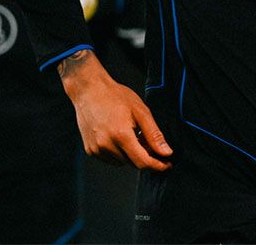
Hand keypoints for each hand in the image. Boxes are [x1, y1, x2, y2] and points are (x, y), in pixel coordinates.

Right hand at [58, 50, 172, 170]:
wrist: (88, 90)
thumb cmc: (114, 96)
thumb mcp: (140, 111)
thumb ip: (154, 134)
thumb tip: (166, 152)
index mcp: (121, 135)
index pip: (143, 162)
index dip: (157, 165)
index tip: (167, 164)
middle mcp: (106, 145)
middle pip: (133, 163)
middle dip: (144, 155)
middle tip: (147, 139)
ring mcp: (96, 149)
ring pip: (122, 162)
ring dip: (130, 154)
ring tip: (130, 134)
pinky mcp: (90, 150)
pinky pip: (110, 159)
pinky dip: (118, 153)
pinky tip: (117, 136)